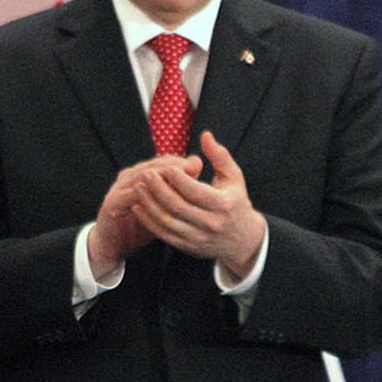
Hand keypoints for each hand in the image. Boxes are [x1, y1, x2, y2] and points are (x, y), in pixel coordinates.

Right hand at [88, 154, 203, 278]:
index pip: (162, 161)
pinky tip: (157, 198)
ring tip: (177, 180)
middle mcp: (129, 177)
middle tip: (190, 169)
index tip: (197, 165)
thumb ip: (177, 195)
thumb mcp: (162, 210)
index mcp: (141, 175)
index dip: (179, 162)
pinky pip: (129, 196)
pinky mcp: (112, 203)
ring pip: (141, 176)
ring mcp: (119, 189)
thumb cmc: (141, 226)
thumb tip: (197, 178)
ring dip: (159, 177)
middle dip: (172, 166)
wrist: (113, 244)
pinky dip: (143, 194)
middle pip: (152, 165)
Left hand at [131, 131, 267, 278]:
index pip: (195, 191)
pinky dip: (149, 221)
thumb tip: (205, 135)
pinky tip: (139, 207)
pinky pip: (164, 234)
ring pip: (167, 221)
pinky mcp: (188, 246)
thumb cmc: (236, 202)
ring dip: (149, 204)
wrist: (243, 240)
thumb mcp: (235, 177)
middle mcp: (210, 223)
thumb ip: (219, 155)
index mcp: (223, 204)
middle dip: (158, 189)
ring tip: (138, 187)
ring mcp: (198, 237)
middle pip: (178, 206)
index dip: (178, 179)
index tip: (165, 166)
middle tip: (145, 174)